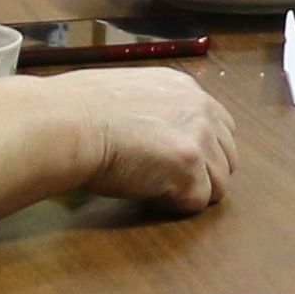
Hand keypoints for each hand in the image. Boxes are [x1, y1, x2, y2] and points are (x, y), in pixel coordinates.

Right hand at [43, 65, 234, 210]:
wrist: (67, 123)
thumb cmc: (77, 111)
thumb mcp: (128, 94)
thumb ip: (155, 110)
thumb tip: (155, 131)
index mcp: (184, 88)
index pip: (220, 126)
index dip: (201, 150)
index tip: (176, 161)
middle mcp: (200, 108)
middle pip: (227, 156)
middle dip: (202, 174)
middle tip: (165, 181)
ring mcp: (199, 136)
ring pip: (218, 184)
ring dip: (189, 192)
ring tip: (152, 187)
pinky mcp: (190, 166)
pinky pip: (198, 202)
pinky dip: (174, 205)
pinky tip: (147, 194)